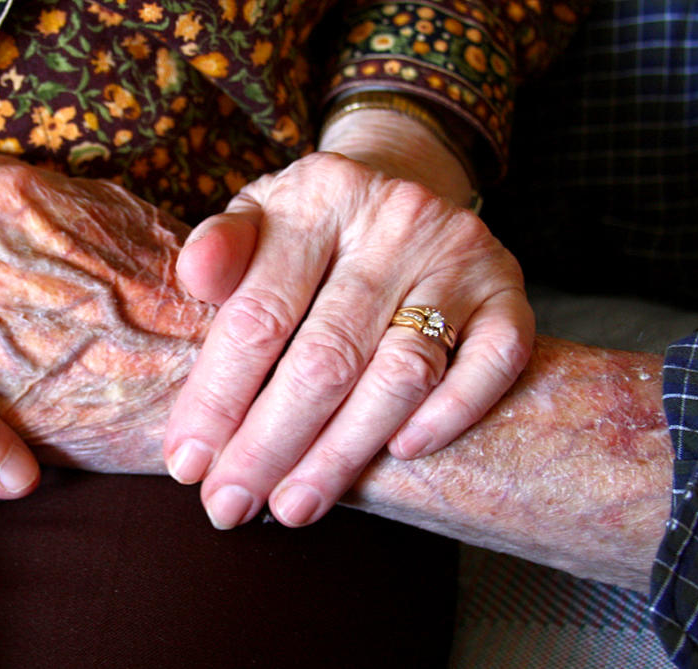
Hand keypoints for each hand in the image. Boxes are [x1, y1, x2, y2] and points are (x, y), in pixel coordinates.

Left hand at [165, 126, 532, 528]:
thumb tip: (194, 274)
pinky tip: (400, 456)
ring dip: (343, 452)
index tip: (188, 463)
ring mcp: (460, 256)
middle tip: (232, 505)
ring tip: (294, 505)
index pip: (259, 315)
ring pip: (402, 374)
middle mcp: (396, 220)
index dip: (218, 397)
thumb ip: (220, 250)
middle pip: (326, 356)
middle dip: (270, 444)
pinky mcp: (510, 293)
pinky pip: (492, 365)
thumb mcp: (256, 218)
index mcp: (318, 198)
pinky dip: (448, 415)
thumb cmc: (310, 228)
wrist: (403, 186)